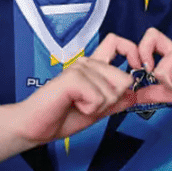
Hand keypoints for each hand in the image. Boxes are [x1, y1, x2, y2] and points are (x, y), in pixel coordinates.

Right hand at [16, 34, 137, 144]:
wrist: (35, 127)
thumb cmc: (61, 116)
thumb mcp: (97, 110)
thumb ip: (116, 101)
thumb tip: (136, 94)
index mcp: (93, 67)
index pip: (117, 43)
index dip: (132, 52)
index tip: (136, 68)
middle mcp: (87, 62)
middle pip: (124, 78)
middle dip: (114, 100)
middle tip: (90, 105)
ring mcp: (79, 67)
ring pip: (113, 91)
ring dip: (99, 107)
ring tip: (78, 105)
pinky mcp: (72, 77)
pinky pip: (100, 97)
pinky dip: (90, 109)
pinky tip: (74, 105)